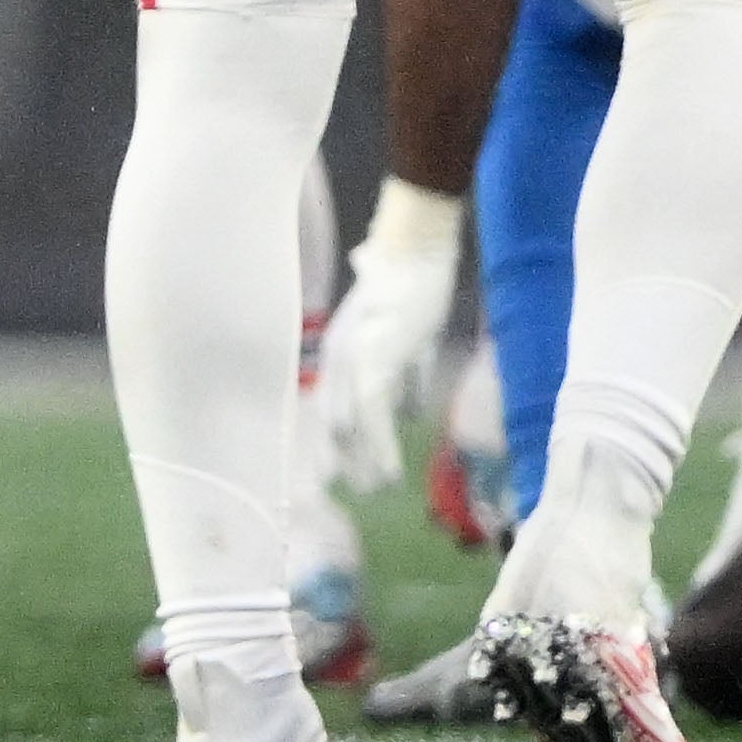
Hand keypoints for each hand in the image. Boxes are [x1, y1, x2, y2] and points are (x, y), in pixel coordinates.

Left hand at [309, 209, 460, 497]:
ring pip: (351, 424)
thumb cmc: (409, 284)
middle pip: (332, 419)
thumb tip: (412, 409)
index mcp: (339, 351)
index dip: (330, 441)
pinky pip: (373, 412)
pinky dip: (381, 445)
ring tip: (372, 491)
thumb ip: (405, 372)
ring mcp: (354, 359)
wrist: (412, 249)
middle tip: (346, 493)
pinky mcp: (376, 359)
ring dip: (362, 460)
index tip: (334, 472)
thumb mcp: (404, 336)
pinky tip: (389, 472)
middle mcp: (338, 357)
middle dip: (340, 458)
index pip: (328, 405)